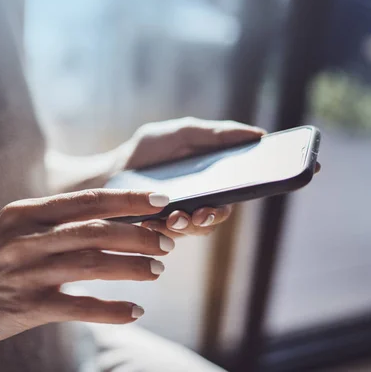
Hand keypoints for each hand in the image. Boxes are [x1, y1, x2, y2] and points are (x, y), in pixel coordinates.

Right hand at [0, 190, 173, 363]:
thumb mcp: (11, 230)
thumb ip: (51, 222)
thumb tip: (105, 218)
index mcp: (25, 213)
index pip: (86, 200)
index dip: (127, 199)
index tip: (159, 200)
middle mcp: (25, 238)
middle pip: (95, 230)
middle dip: (138, 234)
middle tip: (167, 242)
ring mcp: (25, 272)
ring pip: (92, 264)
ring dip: (131, 267)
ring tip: (156, 271)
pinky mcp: (25, 307)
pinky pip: (78, 307)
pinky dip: (110, 309)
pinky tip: (134, 311)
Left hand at [116, 118, 266, 237]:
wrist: (112, 171)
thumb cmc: (148, 150)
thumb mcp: (181, 134)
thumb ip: (215, 134)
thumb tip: (258, 134)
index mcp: (212, 178)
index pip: (239, 188)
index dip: (247, 189)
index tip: (242, 187)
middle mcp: (202, 202)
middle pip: (219, 214)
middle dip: (212, 215)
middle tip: (200, 213)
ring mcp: (183, 218)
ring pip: (196, 230)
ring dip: (187, 226)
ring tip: (173, 218)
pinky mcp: (162, 232)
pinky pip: (170, 238)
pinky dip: (162, 230)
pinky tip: (150, 222)